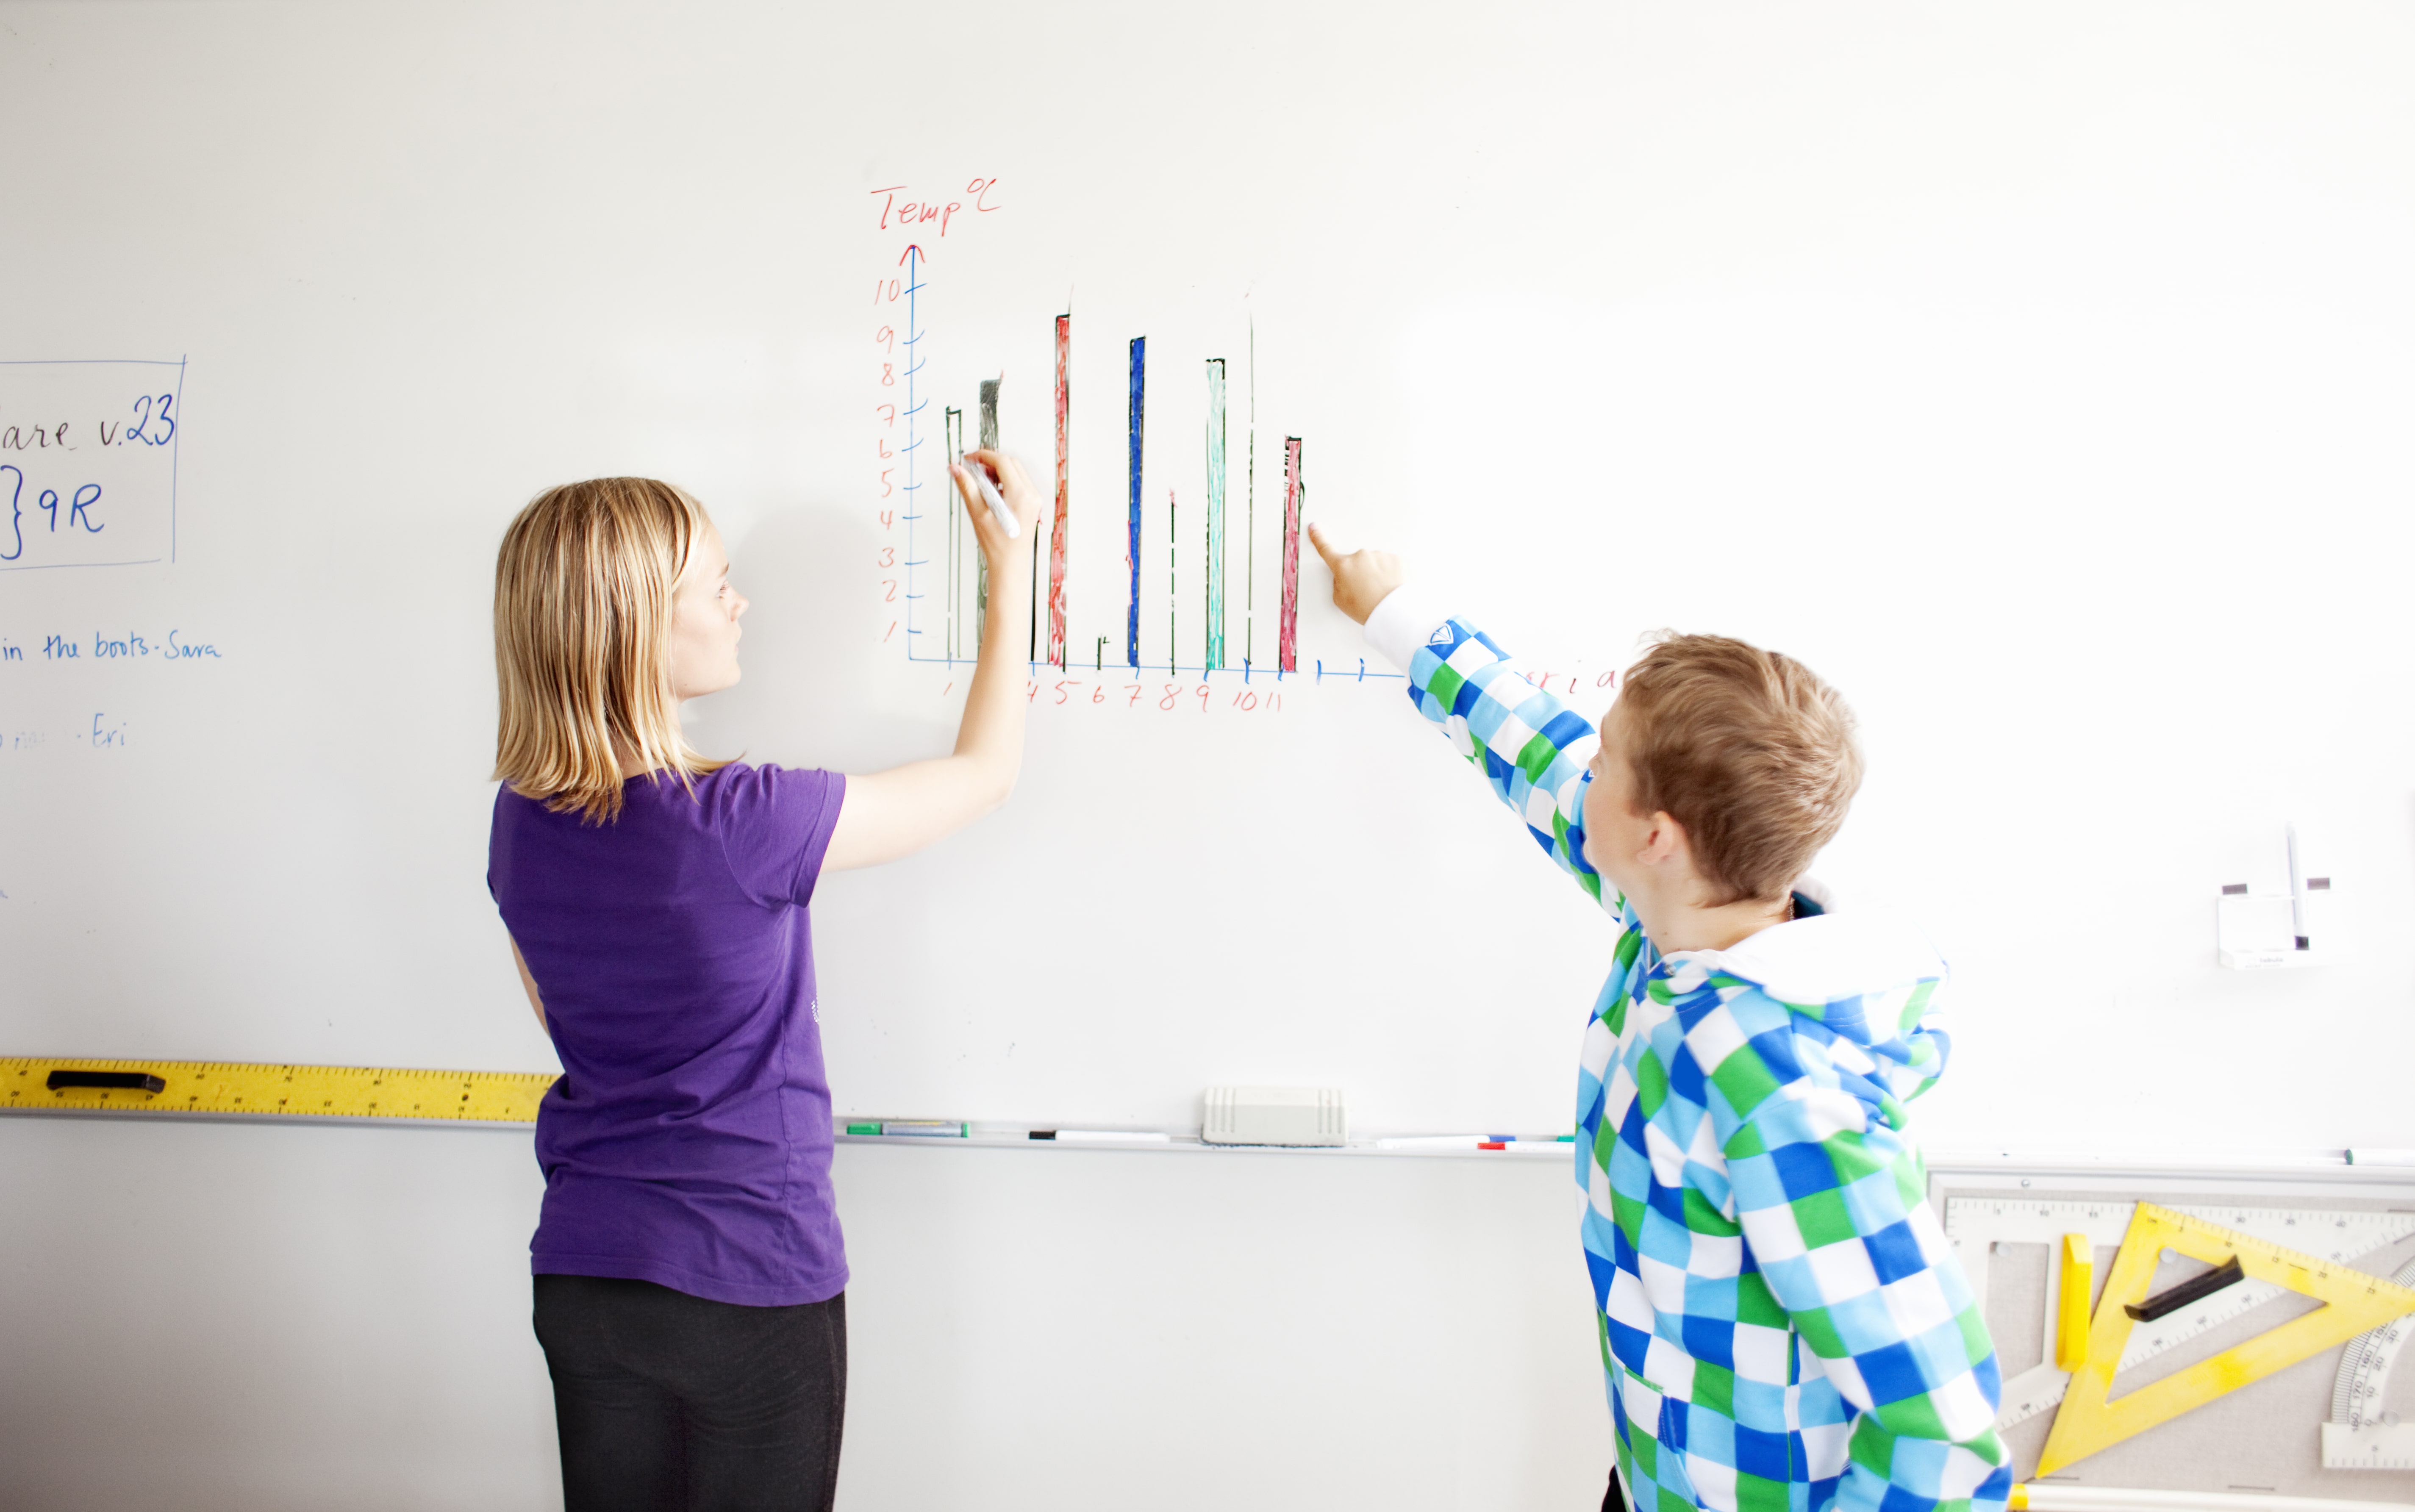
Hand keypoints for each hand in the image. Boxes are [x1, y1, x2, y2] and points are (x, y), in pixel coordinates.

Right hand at [953, 450, 1042, 572]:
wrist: (1010, 564)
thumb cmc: (997, 545)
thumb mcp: (978, 514)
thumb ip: (967, 487)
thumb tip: (956, 469)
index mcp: (1020, 495)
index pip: (1002, 462)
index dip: (983, 456)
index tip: (968, 459)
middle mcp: (1031, 494)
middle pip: (1011, 463)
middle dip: (991, 462)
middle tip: (973, 471)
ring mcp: (1034, 499)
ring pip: (1016, 471)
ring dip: (998, 471)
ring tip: (981, 484)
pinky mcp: (1032, 504)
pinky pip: (1019, 482)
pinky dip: (1005, 481)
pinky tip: (992, 493)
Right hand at [1307, 523, 1405, 625]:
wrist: (1392, 612)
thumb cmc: (1366, 609)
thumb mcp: (1340, 600)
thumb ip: (1338, 583)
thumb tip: (1344, 576)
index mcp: (1343, 566)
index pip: (1326, 549)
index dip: (1318, 538)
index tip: (1314, 528)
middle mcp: (1360, 556)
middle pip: (1355, 562)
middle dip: (1359, 573)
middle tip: (1365, 591)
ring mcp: (1379, 555)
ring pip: (1373, 563)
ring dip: (1375, 574)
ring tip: (1379, 592)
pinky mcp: (1395, 558)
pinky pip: (1388, 565)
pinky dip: (1389, 574)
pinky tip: (1389, 587)